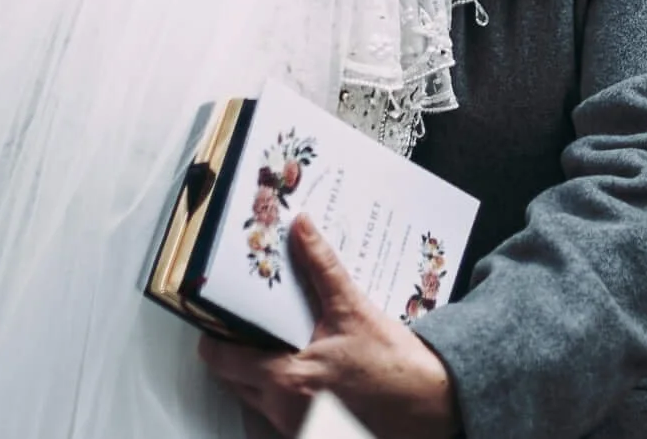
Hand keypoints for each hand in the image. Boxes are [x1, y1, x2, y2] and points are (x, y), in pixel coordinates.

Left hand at [199, 218, 458, 438]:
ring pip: (255, 398)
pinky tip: (304, 371)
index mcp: (287, 379)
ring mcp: (298, 428)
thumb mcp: (353, 309)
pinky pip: (278, 414)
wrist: (433, 404)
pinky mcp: (313, 435)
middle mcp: (285, 410)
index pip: (221, 361)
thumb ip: (321, 266)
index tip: (217, 318)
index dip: (213, 336)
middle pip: (232, 381)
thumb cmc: (395, 366)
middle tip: (249, 325)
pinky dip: (281, 393)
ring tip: (279, 344)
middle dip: (236, 353)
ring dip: (259, 373)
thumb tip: (301, 229)